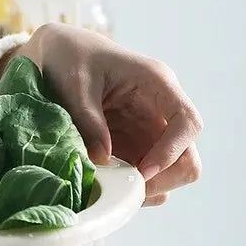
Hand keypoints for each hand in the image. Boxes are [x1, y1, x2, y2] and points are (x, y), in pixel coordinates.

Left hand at [0, 23, 202, 206]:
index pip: (188, 123)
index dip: (171, 152)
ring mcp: (147, 133)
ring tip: (109, 192)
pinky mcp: (130, 148)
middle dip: (161, 180)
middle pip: (187, 158)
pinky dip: (128, 190)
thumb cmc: (70, 59)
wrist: (57, 54)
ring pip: (168, 174)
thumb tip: (103, 159)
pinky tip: (104, 190)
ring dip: (143, 189)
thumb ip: (90, 122)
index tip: (141, 173)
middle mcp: (159, 112)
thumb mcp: (76, 86)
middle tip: (123, 192)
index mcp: (157, 85)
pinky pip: (142, 177)